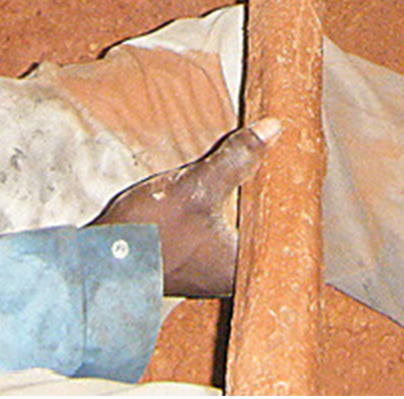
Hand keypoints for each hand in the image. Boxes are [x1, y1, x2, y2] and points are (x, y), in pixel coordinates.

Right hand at [98, 118, 279, 298]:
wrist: (102, 258)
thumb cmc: (151, 232)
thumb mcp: (196, 187)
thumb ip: (237, 158)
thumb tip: (274, 128)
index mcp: (241, 267)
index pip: (284, 232)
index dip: (293, 199)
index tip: (302, 169)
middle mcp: (230, 275)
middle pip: (262, 227)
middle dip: (268, 193)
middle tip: (283, 156)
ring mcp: (210, 269)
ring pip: (240, 226)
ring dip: (245, 198)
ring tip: (260, 162)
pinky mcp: (192, 260)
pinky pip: (221, 229)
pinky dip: (226, 206)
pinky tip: (227, 182)